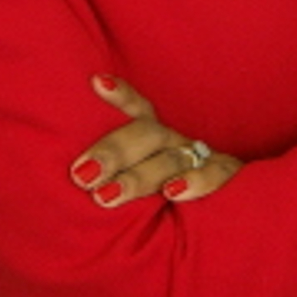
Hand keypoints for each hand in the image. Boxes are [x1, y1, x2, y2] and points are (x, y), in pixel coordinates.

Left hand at [70, 75, 242, 207]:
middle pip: (146, 135)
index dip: (121, 96)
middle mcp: (175, 141)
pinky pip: (216, 174)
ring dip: (139, 177)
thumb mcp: (137, 180)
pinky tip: (174, 192)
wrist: (234, 213)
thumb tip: (62, 180)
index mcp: (153, 137)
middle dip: (113, 152)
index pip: (136, 109)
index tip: (98, 83)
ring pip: (170, 160)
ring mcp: (201, 157)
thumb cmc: (162, 197)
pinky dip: (197, 181)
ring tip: (107, 195)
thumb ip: (109, 176)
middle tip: (81, 175)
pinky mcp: (226, 176)